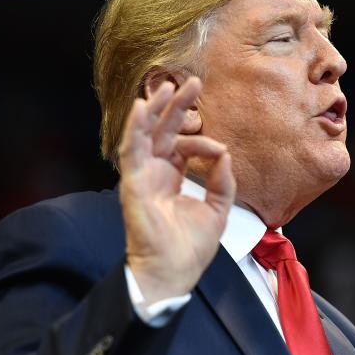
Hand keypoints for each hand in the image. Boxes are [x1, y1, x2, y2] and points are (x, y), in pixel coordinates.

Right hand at [117, 77, 235, 304]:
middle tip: (192, 81)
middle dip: (176, 105)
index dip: (202, 141)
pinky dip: (134, 128)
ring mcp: (142, 177)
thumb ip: (222, 182)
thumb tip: (224, 154)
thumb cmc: (190, 248)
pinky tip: (140, 107)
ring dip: (154, 109)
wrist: (174, 272)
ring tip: (166, 85)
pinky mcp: (132, 183)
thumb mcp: (217, 210)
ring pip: (144, 134)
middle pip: (163, 131)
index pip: (184, 146)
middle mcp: (155, 173)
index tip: (219, 149)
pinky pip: (130, 150)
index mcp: (172, 178)